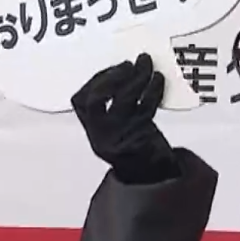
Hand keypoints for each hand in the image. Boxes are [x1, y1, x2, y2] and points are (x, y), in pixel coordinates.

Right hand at [71, 53, 177, 183]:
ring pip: (123, 101)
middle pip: (96, 100)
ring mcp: (120, 136)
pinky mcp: (141, 138)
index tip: (114, 67)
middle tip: (128, 64)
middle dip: (111, 77)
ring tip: (146, 64)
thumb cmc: (136, 145)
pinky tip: (158, 79)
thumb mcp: (116, 129)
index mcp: (93, 130)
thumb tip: (128, 70)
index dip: (96, 80)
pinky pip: (145, 109)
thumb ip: (113, 106)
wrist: (152, 176)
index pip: (81, 101)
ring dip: (136, 78)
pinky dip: (152, 91)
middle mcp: (101, 134)